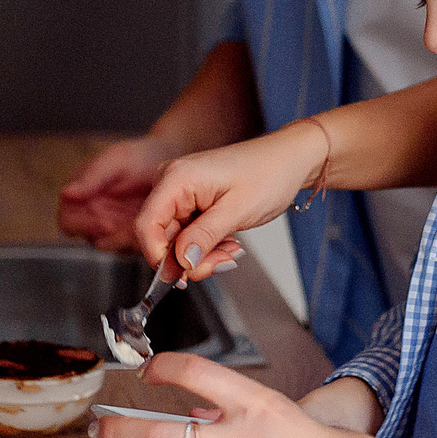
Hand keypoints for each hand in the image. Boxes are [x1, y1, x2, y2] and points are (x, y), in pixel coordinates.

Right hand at [56, 135, 178, 251]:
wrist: (170, 160)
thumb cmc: (139, 157)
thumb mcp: (115, 160)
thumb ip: (91, 176)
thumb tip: (66, 192)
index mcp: (81, 195)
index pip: (68, 220)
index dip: (81, 223)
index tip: (100, 218)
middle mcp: (93, 214)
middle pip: (88, 235)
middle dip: (104, 230)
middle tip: (119, 222)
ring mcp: (113, 226)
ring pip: (109, 243)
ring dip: (121, 236)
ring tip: (136, 220)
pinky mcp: (132, 235)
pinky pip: (129, 246)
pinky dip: (137, 238)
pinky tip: (148, 224)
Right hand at [137, 121, 329, 280]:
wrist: (289, 160)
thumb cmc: (269, 174)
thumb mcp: (237, 210)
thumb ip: (204, 237)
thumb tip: (180, 263)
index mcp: (177, 178)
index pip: (147, 225)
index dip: (159, 257)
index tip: (180, 277)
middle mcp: (172, 182)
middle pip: (162, 237)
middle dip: (190, 259)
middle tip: (221, 263)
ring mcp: (181, 192)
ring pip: (176, 241)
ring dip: (203, 254)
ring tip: (232, 249)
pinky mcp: (191, 201)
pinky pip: (188, 234)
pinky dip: (207, 246)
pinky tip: (228, 242)